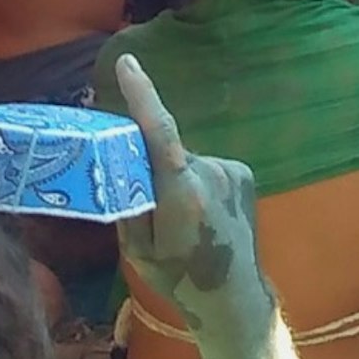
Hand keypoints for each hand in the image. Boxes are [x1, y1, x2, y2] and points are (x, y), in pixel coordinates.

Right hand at [109, 54, 267, 337]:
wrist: (233, 295)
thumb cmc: (177, 277)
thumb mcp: (136, 249)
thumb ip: (126, 202)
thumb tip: (115, 164)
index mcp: (180, 195)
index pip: (159, 133)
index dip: (143, 95)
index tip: (127, 63)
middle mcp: (210, 174)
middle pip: (166, 152)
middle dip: (148, 168)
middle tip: (150, 209)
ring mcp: (231, 171)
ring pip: (185, 161)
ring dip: (175, 179)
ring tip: (183, 222)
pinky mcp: (243, 171)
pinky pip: (205, 167)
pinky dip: (195, 182)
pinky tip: (203, 215)